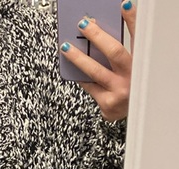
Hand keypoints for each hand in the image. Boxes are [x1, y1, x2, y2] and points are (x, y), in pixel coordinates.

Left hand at [60, 0, 136, 121]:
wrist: (140, 115)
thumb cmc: (135, 86)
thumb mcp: (136, 68)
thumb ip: (124, 54)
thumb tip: (101, 36)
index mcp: (143, 64)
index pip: (139, 37)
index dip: (133, 20)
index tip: (125, 6)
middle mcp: (133, 78)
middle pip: (114, 52)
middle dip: (97, 36)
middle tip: (84, 24)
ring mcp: (120, 92)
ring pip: (95, 71)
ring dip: (78, 58)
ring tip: (66, 47)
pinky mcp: (108, 104)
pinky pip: (89, 86)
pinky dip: (81, 77)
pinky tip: (71, 69)